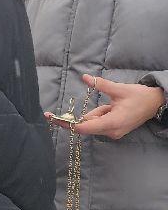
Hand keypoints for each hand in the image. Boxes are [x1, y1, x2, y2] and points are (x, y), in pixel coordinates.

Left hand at [45, 75, 165, 139]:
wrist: (156, 104)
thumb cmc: (139, 96)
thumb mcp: (120, 89)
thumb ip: (102, 85)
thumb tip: (86, 77)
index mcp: (113, 123)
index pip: (85, 127)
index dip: (67, 123)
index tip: (53, 118)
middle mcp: (112, 131)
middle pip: (86, 126)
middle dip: (76, 117)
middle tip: (61, 111)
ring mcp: (113, 132)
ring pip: (92, 123)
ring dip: (94, 114)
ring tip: (113, 103)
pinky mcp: (114, 130)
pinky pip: (99, 123)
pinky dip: (98, 115)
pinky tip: (113, 107)